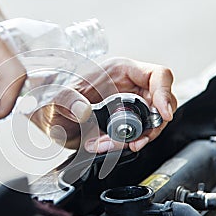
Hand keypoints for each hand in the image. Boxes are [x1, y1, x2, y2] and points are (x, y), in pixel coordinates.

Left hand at [30, 57, 176, 152]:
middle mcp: (129, 86)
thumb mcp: (57, 98)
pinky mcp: (125, 123)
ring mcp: (129, 105)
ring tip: (107, 144)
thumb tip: (84, 111)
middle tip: (135, 141)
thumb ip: (67, 100)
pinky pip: (136, 135)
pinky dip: (124, 144)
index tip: (163, 113)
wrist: (50, 118)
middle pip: (160, 103)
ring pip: (150, 123)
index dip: (164, 93)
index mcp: (120, 70)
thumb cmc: (55, 99)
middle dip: (151, 125)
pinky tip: (104, 145)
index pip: (157, 75)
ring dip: (134, 138)